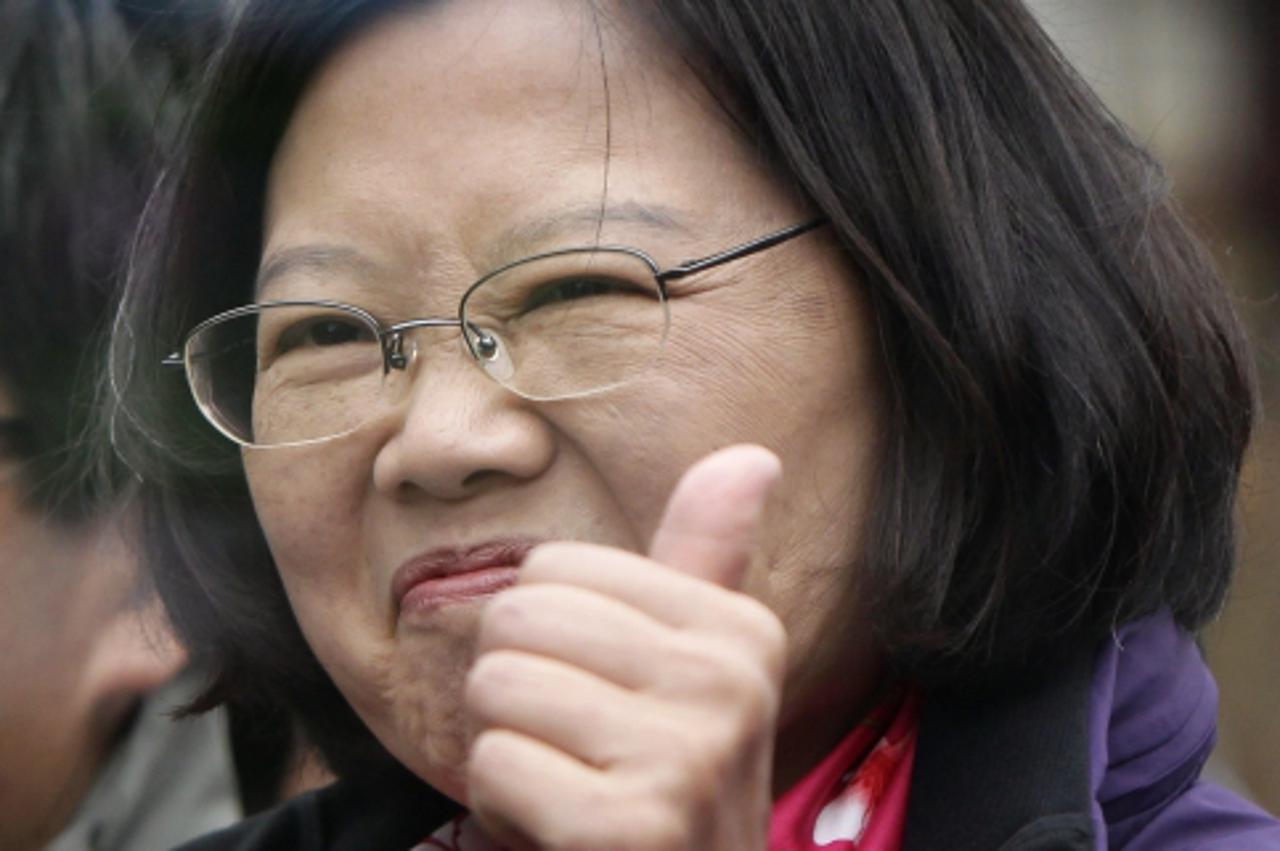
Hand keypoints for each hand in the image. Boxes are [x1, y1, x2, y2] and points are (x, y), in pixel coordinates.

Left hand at [465, 445, 785, 850]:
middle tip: (575, 747)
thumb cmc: (673, 780)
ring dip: (506, 749)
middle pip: (518, 617)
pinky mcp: (629, 826)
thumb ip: (707, 558)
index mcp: (740, 630)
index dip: (552, 639)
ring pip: (496, 687)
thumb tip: (751, 454)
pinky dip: (504, 806)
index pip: (555, 568)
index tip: (606, 699)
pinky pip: (493, 765)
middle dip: (518, 689)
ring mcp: (685, 756)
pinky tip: (558, 830)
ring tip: (567, 784)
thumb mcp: (702, 668)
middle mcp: (727, 684)